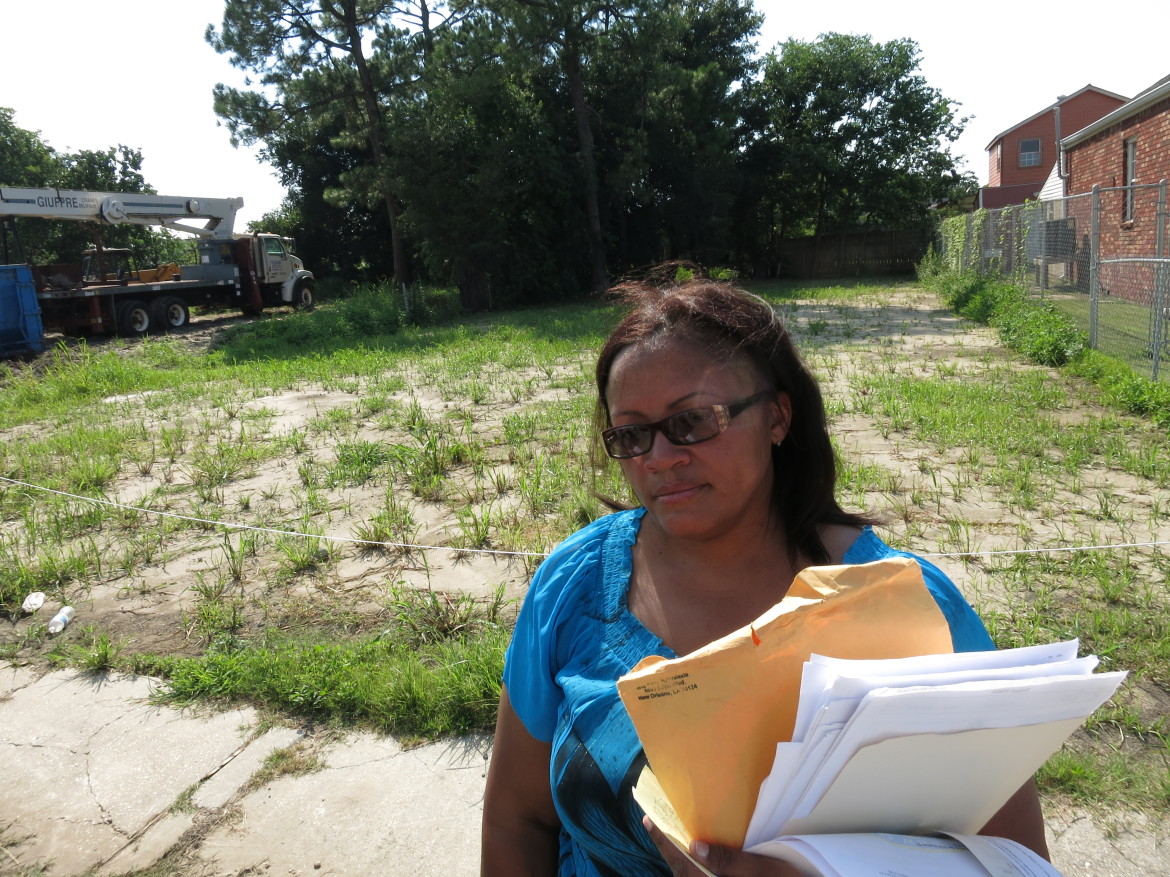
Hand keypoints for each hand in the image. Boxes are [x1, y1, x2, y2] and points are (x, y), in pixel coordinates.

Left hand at [644, 817, 803, 876]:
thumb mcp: (761, 869)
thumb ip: (728, 860)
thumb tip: (695, 845)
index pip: (682, 864)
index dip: (664, 842)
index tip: (648, 821)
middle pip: (684, 872)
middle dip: (672, 850)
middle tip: (659, 824)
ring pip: (693, 876)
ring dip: (685, 859)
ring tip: (676, 835)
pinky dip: (698, 867)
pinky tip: (700, 853)